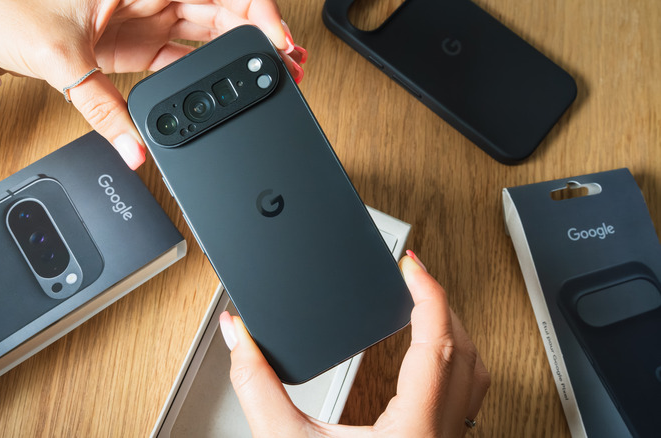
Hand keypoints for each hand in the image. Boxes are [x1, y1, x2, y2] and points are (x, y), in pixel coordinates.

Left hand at [0, 0, 306, 167]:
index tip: (276, 39)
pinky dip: (208, 73)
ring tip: (273, 74)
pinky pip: (184, 57)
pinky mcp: (138, 44)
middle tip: (289, 64)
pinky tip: (229, 86)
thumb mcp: (64, 59)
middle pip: (224, 10)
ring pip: (211, 33)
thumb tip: (136, 150)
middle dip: (260, 36)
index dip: (256, 10)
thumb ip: (105, 111)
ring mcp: (148, 19)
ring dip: (241, 54)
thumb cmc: (9, 10)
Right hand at [219, 252, 489, 436]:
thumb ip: (257, 386)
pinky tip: (426, 365)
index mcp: (415, 428)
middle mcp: (442, 435)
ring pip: (475, 375)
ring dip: (454, 333)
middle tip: (413, 277)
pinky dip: (452, 365)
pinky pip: (466, 398)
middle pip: (465, 349)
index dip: (428, 292)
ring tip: (424, 309)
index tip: (412, 263)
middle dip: (440, 303)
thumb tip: (239, 337)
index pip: (438, 340)